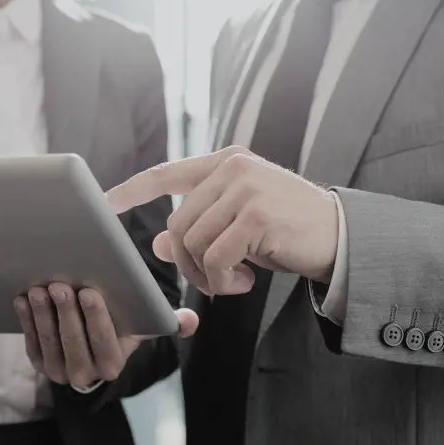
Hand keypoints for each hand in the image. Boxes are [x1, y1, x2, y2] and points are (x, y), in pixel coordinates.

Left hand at [14, 284, 197, 388]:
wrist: (95, 343)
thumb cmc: (125, 325)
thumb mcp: (148, 326)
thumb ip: (172, 323)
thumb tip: (190, 322)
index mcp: (113, 365)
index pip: (104, 342)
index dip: (96, 318)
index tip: (90, 291)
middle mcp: (85, 376)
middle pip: (73, 343)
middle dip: (66, 313)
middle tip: (60, 285)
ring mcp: (59, 372)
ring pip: (50, 342)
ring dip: (43, 315)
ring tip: (41, 288)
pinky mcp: (40, 364)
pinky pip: (32, 343)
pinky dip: (27, 321)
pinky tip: (24, 299)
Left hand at [106, 146, 338, 295]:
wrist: (339, 236)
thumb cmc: (287, 231)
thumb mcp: (238, 227)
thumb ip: (201, 228)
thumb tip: (162, 245)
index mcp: (225, 162)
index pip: (167, 173)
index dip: (132, 190)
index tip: (104, 203)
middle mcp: (232, 168)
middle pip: (178, 222)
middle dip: (187, 261)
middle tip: (210, 280)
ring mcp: (245, 188)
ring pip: (193, 241)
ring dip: (205, 274)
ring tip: (231, 281)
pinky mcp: (256, 214)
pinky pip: (214, 257)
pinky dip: (220, 280)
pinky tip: (242, 282)